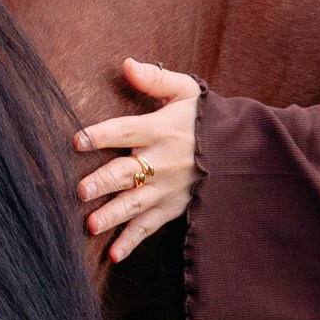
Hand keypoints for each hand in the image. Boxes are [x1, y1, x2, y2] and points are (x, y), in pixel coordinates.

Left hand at [75, 60, 200, 262]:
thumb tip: (127, 63)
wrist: (242, 151)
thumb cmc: (206, 118)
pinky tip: (113, 255)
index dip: (102, 135)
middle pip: (128, 172)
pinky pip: (150, 226)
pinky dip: (132, 241)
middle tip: (80, 190)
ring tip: (90, 226)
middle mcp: (163, 162)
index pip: (126, 131)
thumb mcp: (187, 91)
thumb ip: (156, 79)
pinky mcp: (172, 208)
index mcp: (162, 130)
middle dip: (104, 182)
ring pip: (135, 204)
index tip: (77, 140)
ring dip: (112, 215)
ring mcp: (167, 189)